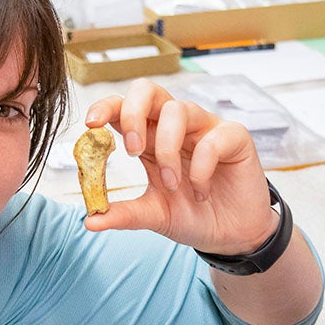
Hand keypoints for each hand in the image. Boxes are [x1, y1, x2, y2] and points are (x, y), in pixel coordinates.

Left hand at [81, 79, 277, 254]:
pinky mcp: (234, 137)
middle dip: (133, 112)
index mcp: (150, 138)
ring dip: (168, 150)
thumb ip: (124, 214)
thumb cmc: (193, 215)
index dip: (106, 107)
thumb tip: (90, 220)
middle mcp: (175, 126)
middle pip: (148, 90)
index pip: (123, 108)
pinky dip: (201, 168)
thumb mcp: (153, 216)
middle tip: (132, 150)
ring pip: (179, 109)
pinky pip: (212, 139)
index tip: (91, 125)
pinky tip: (202, 192)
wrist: (231, 235)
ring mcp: (204, 128)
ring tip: (172, 185)